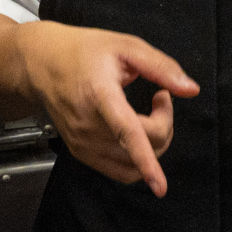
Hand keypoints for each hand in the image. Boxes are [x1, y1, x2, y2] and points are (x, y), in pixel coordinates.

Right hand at [18, 20, 197, 196]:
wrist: (41, 64)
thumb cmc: (82, 51)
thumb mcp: (124, 46)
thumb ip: (160, 67)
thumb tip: (190, 89)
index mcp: (99, 94)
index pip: (126, 132)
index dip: (146, 160)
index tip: (160, 186)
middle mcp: (88, 124)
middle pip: (142, 146)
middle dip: (164, 123)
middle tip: (161, 97)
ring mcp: (82, 143)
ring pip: (134, 164)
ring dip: (153, 144)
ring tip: (147, 114)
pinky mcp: (81, 153)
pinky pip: (120, 171)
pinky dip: (138, 159)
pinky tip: (135, 132)